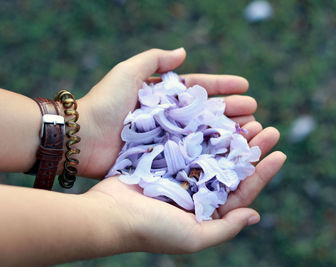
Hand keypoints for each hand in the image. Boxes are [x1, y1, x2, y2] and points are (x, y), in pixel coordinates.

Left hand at [76, 48, 257, 178]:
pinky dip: (209, 155)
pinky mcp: (160, 160)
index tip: (245, 86)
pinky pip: (189, 156)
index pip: (198, 89)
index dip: (222, 86)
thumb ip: (154, 60)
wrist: (80, 139)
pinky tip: (229, 155)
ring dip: (227, 133)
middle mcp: (167, 118)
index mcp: (161, 96)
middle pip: (206, 113)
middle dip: (231, 112)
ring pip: (202, 135)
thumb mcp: (127, 72)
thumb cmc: (104, 104)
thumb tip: (184, 52)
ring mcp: (165, 140)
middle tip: (255, 114)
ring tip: (251, 133)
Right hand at [84, 138, 284, 253]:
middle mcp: (196, 191)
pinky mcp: (165, 158)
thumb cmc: (151, 230)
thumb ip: (225, 228)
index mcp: (206, 211)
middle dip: (250, 150)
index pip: (242, 191)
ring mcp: (181, 173)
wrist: (110, 214)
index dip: (262, 173)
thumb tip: (254, 214)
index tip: (279, 154)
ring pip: (212, 151)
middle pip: (230, 167)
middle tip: (268, 129)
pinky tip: (217, 117)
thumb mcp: (193, 237)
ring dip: (231, 136)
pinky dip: (204, 130)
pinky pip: (190, 142)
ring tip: (249, 119)